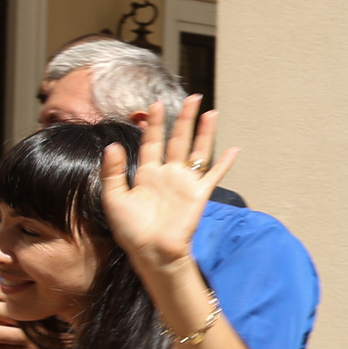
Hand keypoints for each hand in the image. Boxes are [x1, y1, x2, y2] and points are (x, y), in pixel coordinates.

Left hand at [101, 98, 233, 272]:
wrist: (150, 251)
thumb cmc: (130, 229)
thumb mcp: (114, 197)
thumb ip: (114, 171)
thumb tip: (114, 144)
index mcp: (146, 173)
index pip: (152, 141)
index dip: (154, 123)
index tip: (155, 104)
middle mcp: (168, 174)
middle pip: (178, 139)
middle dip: (184, 118)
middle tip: (192, 98)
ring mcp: (185, 183)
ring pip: (197, 151)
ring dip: (204, 132)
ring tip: (211, 113)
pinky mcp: (199, 194)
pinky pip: (213, 174)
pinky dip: (224, 163)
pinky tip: (233, 150)